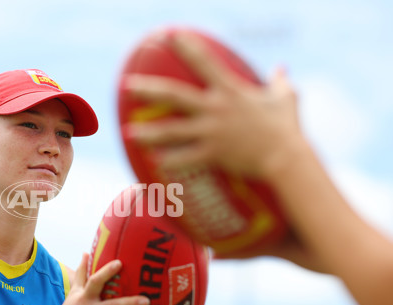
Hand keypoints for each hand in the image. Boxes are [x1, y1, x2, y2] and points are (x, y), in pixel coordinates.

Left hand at [124, 31, 303, 180]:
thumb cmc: (286, 128)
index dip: (185, 45)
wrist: (286, 157)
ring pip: (172, 130)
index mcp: (230, 90)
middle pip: (174, 95)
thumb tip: (282, 68)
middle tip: (126, 86)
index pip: (204, 61)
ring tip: (129, 132)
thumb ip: (280, 82)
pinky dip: (168, 160)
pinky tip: (152, 161)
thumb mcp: (286, 99)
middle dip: (148, 89)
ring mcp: (212, 132)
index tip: (168, 34)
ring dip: (149, 132)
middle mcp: (216, 108)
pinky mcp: (213, 154)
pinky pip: (185, 157)